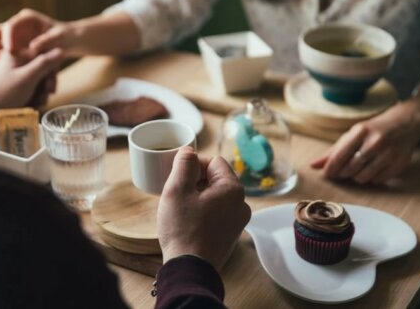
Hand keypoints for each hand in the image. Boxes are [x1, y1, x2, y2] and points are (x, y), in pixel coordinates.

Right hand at [0, 9, 76, 67]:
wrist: (68, 41)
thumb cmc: (66, 36)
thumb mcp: (59, 38)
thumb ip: (47, 41)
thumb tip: (33, 47)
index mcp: (27, 18)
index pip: (11, 25)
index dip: (8, 37)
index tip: (9, 50)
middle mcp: (17, 25)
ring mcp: (14, 35)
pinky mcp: (13, 46)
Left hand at [0, 48, 63, 112]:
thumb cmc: (5, 93)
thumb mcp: (28, 77)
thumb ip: (45, 63)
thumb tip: (60, 50)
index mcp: (16, 53)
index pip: (43, 56)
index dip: (50, 70)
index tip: (49, 85)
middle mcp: (16, 62)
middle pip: (41, 69)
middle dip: (45, 84)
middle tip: (45, 95)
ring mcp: (15, 75)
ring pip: (37, 80)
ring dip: (41, 93)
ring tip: (36, 103)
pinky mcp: (14, 86)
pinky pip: (30, 89)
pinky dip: (34, 97)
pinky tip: (32, 105)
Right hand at [157, 147, 250, 269]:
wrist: (189, 269)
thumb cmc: (183, 229)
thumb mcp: (177, 189)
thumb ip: (184, 163)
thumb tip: (189, 151)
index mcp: (233, 189)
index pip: (214, 161)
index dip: (194, 165)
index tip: (179, 177)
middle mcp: (242, 203)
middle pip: (216, 179)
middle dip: (195, 182)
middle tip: (177, 194)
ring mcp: (238, 221)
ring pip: (216, 196)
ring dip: (198, 197)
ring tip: (181, 210)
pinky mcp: (230, 234)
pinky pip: (217, 213)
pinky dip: (203, 212)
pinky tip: (188, 222)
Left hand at [311, 104, 419, 183]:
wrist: (405, 124)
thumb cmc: (373, 130)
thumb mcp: (352, 134)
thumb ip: (332, 151)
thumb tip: (313, 166)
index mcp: (361, 132)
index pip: (339, 156)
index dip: (330, 168)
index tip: (327, 174)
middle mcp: (375, 142)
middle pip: (350, 169)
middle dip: (343, 173)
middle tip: (344, 169)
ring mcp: (389, 154)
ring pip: (363, 178)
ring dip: (357, 177)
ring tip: (359, 167)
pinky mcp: (399, 164)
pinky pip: (377, 180)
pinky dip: (372, 178)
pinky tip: (373, 168)